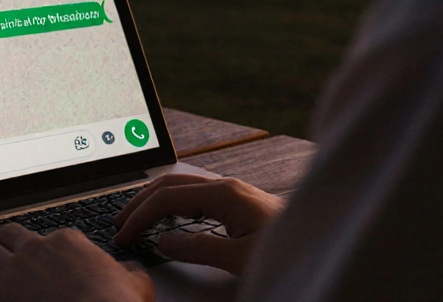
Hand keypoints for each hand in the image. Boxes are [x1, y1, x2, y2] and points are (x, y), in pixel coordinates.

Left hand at [0, 223, 153, 301]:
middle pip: (9, 234)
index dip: (47, 253)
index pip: (49, 236)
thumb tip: (129, 271)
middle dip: (7, 247)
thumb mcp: (135, 282)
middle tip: (10, 263)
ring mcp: (13, 271)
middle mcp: (37, 249)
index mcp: (68, 242)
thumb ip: (127, 271)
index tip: (49, 267)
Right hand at [113, 174, 282, 274]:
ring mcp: (232, 190)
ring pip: (181, 186)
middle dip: (140, 202)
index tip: (124, 235)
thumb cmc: (287, 248)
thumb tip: (164, 241)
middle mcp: (226, 185)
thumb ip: (198, 248)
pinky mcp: (237, 200)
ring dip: (154, 200)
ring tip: (135, 218)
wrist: (323, 239)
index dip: (141, 216)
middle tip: (119, 223)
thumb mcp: (239, 257)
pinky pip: (195, 194)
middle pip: (170, 184)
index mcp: (224, 193)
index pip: (167, 198)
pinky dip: (172, 203)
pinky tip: (167, 216)